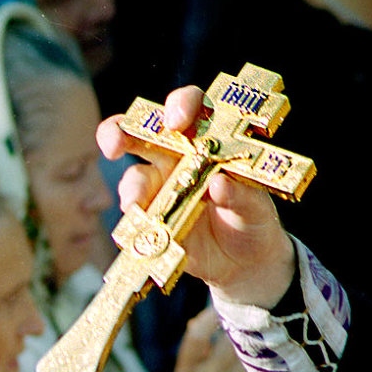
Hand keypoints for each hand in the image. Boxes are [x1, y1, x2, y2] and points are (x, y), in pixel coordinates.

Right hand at [96, 86, 295, 306]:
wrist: (244, 265)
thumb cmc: (254, 221)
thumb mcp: (258, 208)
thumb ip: (242, 195)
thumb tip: (220, 181)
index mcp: (207, 141)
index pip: (190, 107)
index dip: (180, 106)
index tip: (176, 120)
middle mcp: (176, 159)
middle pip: (139, 132)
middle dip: (119, 132)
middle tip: (113, 145)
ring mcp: (159, 190)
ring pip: (133, 179)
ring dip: (132, 191)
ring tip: (137, 208)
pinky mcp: (150, 221)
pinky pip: (134, 219)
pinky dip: (135, 224)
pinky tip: (145, 233)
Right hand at [168, 307, 256, 371]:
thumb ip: (192, 354)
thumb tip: (200, 320)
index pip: (197, 335)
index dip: (209, 316)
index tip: (217, 308)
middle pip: (228, 340)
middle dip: (237, 324)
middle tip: (246, 312)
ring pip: (247, 353)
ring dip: (254, 339)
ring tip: (258, 327)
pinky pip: (258, 370)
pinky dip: (261, 358)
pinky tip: (264, 350)